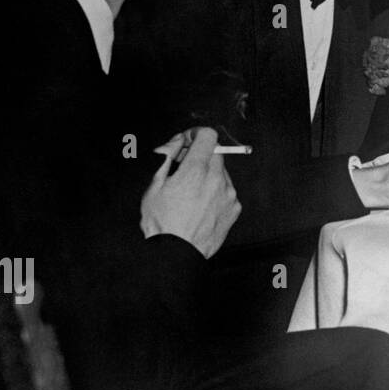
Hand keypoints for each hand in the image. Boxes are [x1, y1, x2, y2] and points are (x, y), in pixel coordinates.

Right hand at [140, 127, 240, 258]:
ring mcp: (229, 194)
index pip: (208, 136)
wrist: (177, 254)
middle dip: (200, 156)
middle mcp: (217, 179)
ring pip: (222, 172)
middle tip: (184, 169)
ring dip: (209, 175)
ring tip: (191, 194)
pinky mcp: (235, 208)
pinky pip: (227, 191)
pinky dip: (216, 192)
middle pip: (215, 153)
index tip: (188, 142)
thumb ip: (166, 157)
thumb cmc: (161, 223)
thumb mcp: (154, 186)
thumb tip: (177, 140)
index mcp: (197, 170)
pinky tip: (200, 206)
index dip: (197, 135)